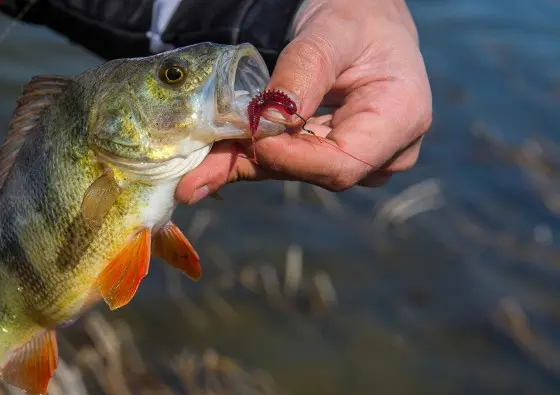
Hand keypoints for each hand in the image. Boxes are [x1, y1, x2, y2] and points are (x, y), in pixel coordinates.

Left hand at [176, 0, 432, 203]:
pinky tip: (207, 167)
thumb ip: (301, 75)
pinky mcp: (327, 157)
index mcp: (402, 118)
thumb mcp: (330, 34)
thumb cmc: (356, 18)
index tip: (250, 140)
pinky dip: (245, 158)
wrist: (360, 20)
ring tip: (193, 175)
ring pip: (292, 172)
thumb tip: (264, 122)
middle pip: (313, 174)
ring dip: (241, 166)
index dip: (294, 160)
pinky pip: (284, 162)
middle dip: (253, 165)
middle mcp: (386, 151)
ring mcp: (358, 159)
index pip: (345, 164)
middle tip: (196, 176)